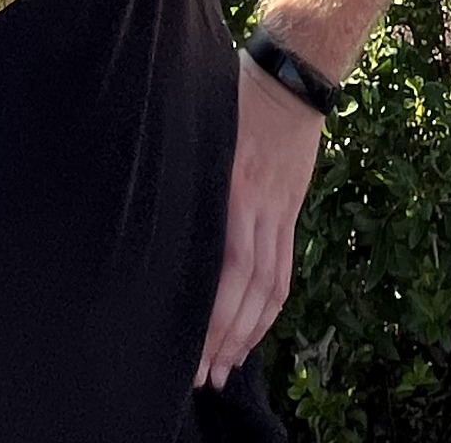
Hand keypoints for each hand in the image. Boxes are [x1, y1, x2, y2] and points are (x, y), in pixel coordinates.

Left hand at [199, 47, 327, 386]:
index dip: (210, 312)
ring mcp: (278, 212)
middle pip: (246, 288)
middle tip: (201, 375)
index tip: (189, 346)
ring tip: (226, 367)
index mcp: (230, 187)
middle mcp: (257, 208)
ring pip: (268, 287)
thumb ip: (185, 167)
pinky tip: (255, 330)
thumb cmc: (236, 91)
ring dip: (248, 333)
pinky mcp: (290, 211)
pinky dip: (271, 306)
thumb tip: (155, 203)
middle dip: (224, 338)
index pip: (224, 266)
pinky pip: (283, 268)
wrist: (295, 75)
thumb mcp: (201, 125)